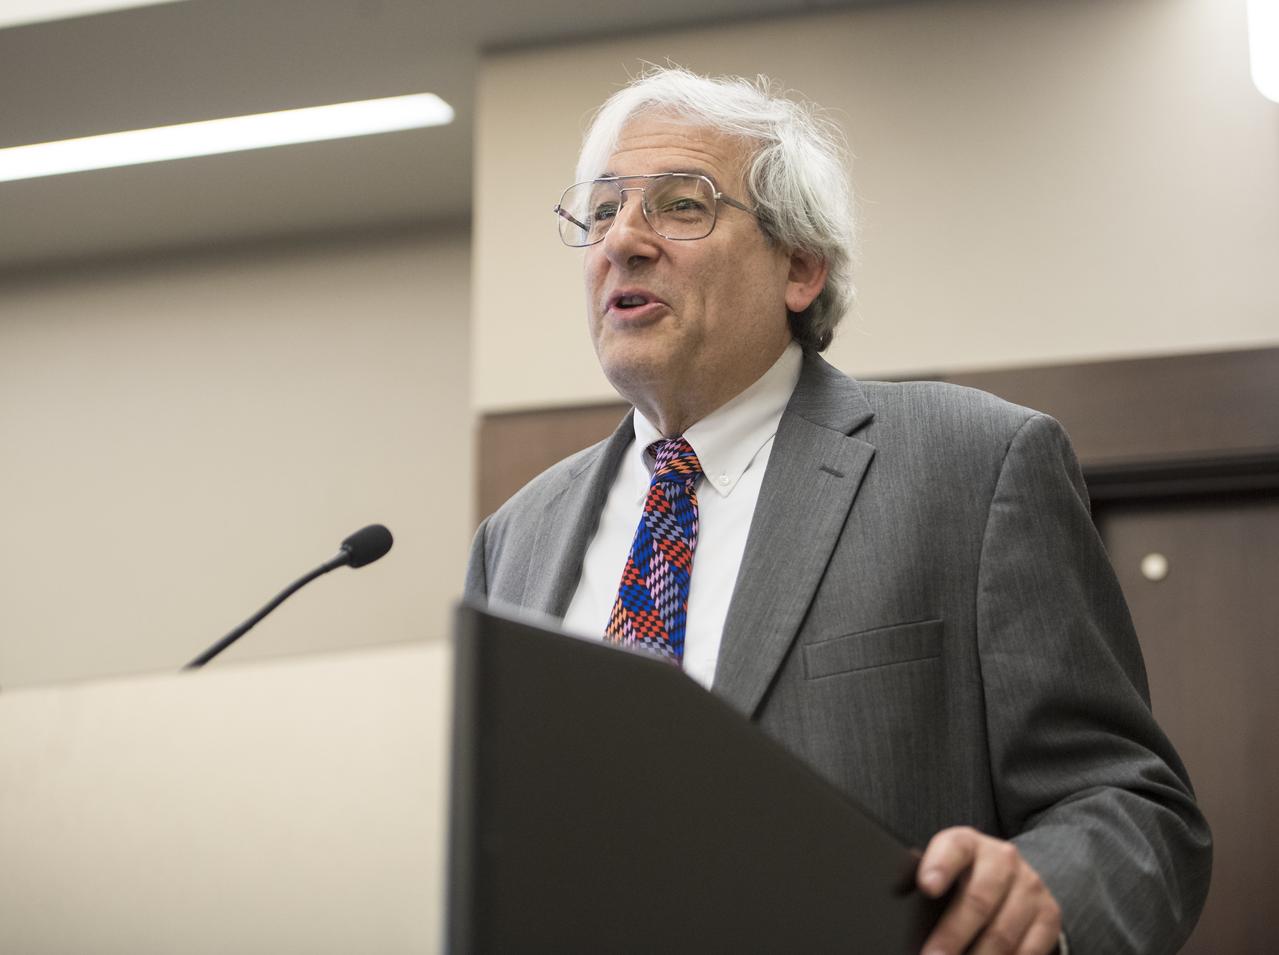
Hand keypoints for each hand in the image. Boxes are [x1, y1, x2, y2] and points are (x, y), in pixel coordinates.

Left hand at [917, 826, 1061, 954]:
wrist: (1012, 877)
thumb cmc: (963, 877)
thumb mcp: (944, 869)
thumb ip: (928, 884)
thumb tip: (900, 904)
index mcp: (968, 843)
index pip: (953, 848)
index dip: (940, 867)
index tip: (927, 887)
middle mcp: (1002, 859)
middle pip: (978, 900)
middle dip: (952, 935)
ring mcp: (1029, 886)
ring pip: (1002, 932)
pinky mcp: (1049, 915)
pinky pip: (1028, 950)